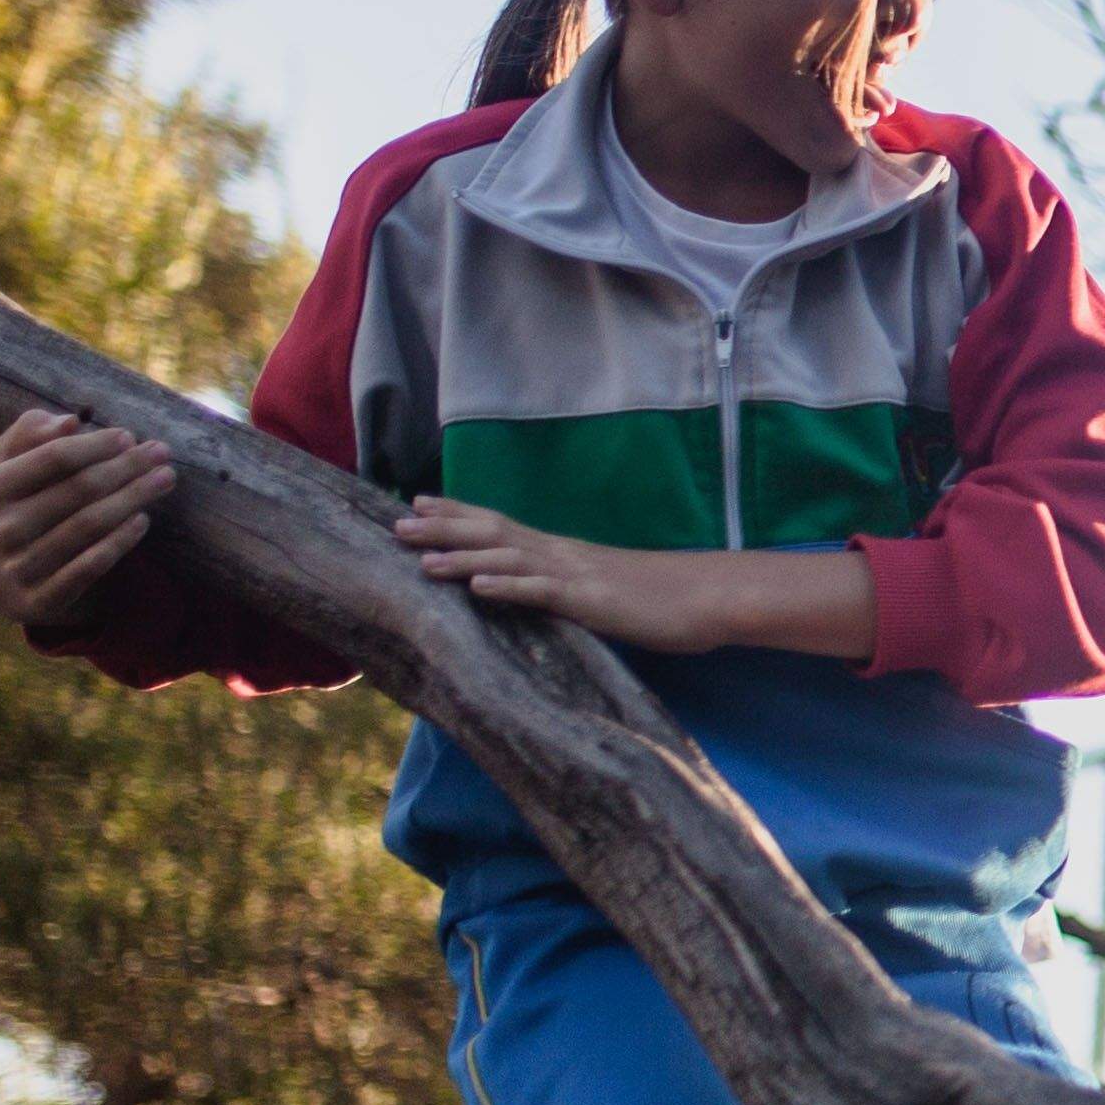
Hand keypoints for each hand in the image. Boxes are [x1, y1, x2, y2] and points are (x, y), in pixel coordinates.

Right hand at [0, 411, 171, 627]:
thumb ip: (31, 435)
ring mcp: (18, 568)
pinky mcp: (40, 601)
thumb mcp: (10, 468)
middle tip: (161, 452)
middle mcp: (0, 530)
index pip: (52, 458)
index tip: (129, 435)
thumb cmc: (16, 506)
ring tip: (165, 479)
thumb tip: (69, 421)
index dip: (95, 445)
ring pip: (89, 526)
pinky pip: (90, 568)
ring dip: (134, 497)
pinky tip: (143, 520)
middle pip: (79, 489)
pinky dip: (120, 541)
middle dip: (126, 467)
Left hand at [394, 500, 735, 648]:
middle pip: (493, 534)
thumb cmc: (662, 597)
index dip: (458, 513)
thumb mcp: (604, 588)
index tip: (418, 502)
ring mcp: (575, 575)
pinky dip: (507, 587)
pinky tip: (477, 586)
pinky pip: (543, 592)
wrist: (708, 597)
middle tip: (396, 523)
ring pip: (509, 560)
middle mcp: (562, 554)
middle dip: (443, 528)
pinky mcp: (591, 602)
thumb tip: (543, 592)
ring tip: (420, 557)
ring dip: (462, 557)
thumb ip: (569, 586)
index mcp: (563, 551)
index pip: (501, 524)